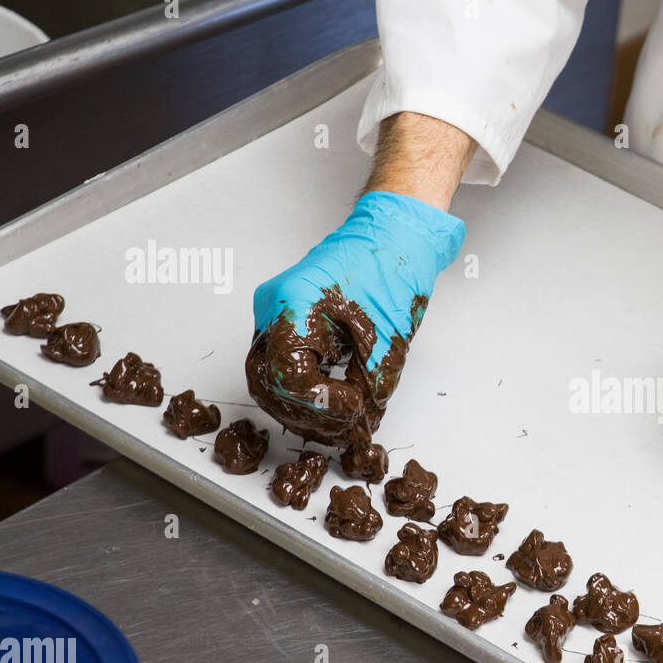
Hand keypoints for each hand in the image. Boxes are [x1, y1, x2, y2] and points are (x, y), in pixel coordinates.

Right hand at [246, 191, 464, 447]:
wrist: (394, 234)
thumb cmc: (392, 268)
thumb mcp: (389, 339)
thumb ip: (372, 389)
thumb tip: (361, 427)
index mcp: (293, 303)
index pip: (286, 376)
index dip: (320, 404)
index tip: (354, 409)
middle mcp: (274, 308)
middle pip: (267, 381)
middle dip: (305, 414)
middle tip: (343, 428)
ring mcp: (274, 313)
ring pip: (269, 377)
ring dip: (302, 408)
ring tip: (341, 422)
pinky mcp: (285, 321)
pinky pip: (280, 364)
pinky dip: (303, 391)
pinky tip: (333, 404)